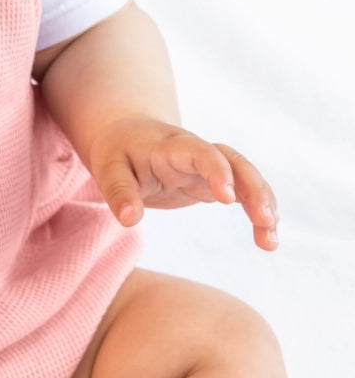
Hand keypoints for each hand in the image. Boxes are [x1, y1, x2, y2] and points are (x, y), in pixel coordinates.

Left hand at [88, 117, 279, 250]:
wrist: (129, 136)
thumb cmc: (118, 152)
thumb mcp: (107, 168)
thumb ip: (118, 192)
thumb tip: (129, 219)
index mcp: (171, 146)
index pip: (200, 152)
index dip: (216, 171)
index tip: (227, 198)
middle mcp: (197, 152)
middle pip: (235, 161)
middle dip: (254, 188)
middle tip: (265, 220)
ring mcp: (209, 166)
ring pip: (246, 176)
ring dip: (263, 203)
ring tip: (270, 241)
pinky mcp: (214, 182)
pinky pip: (244, 191)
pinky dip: (258, 210)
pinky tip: (267, 236)